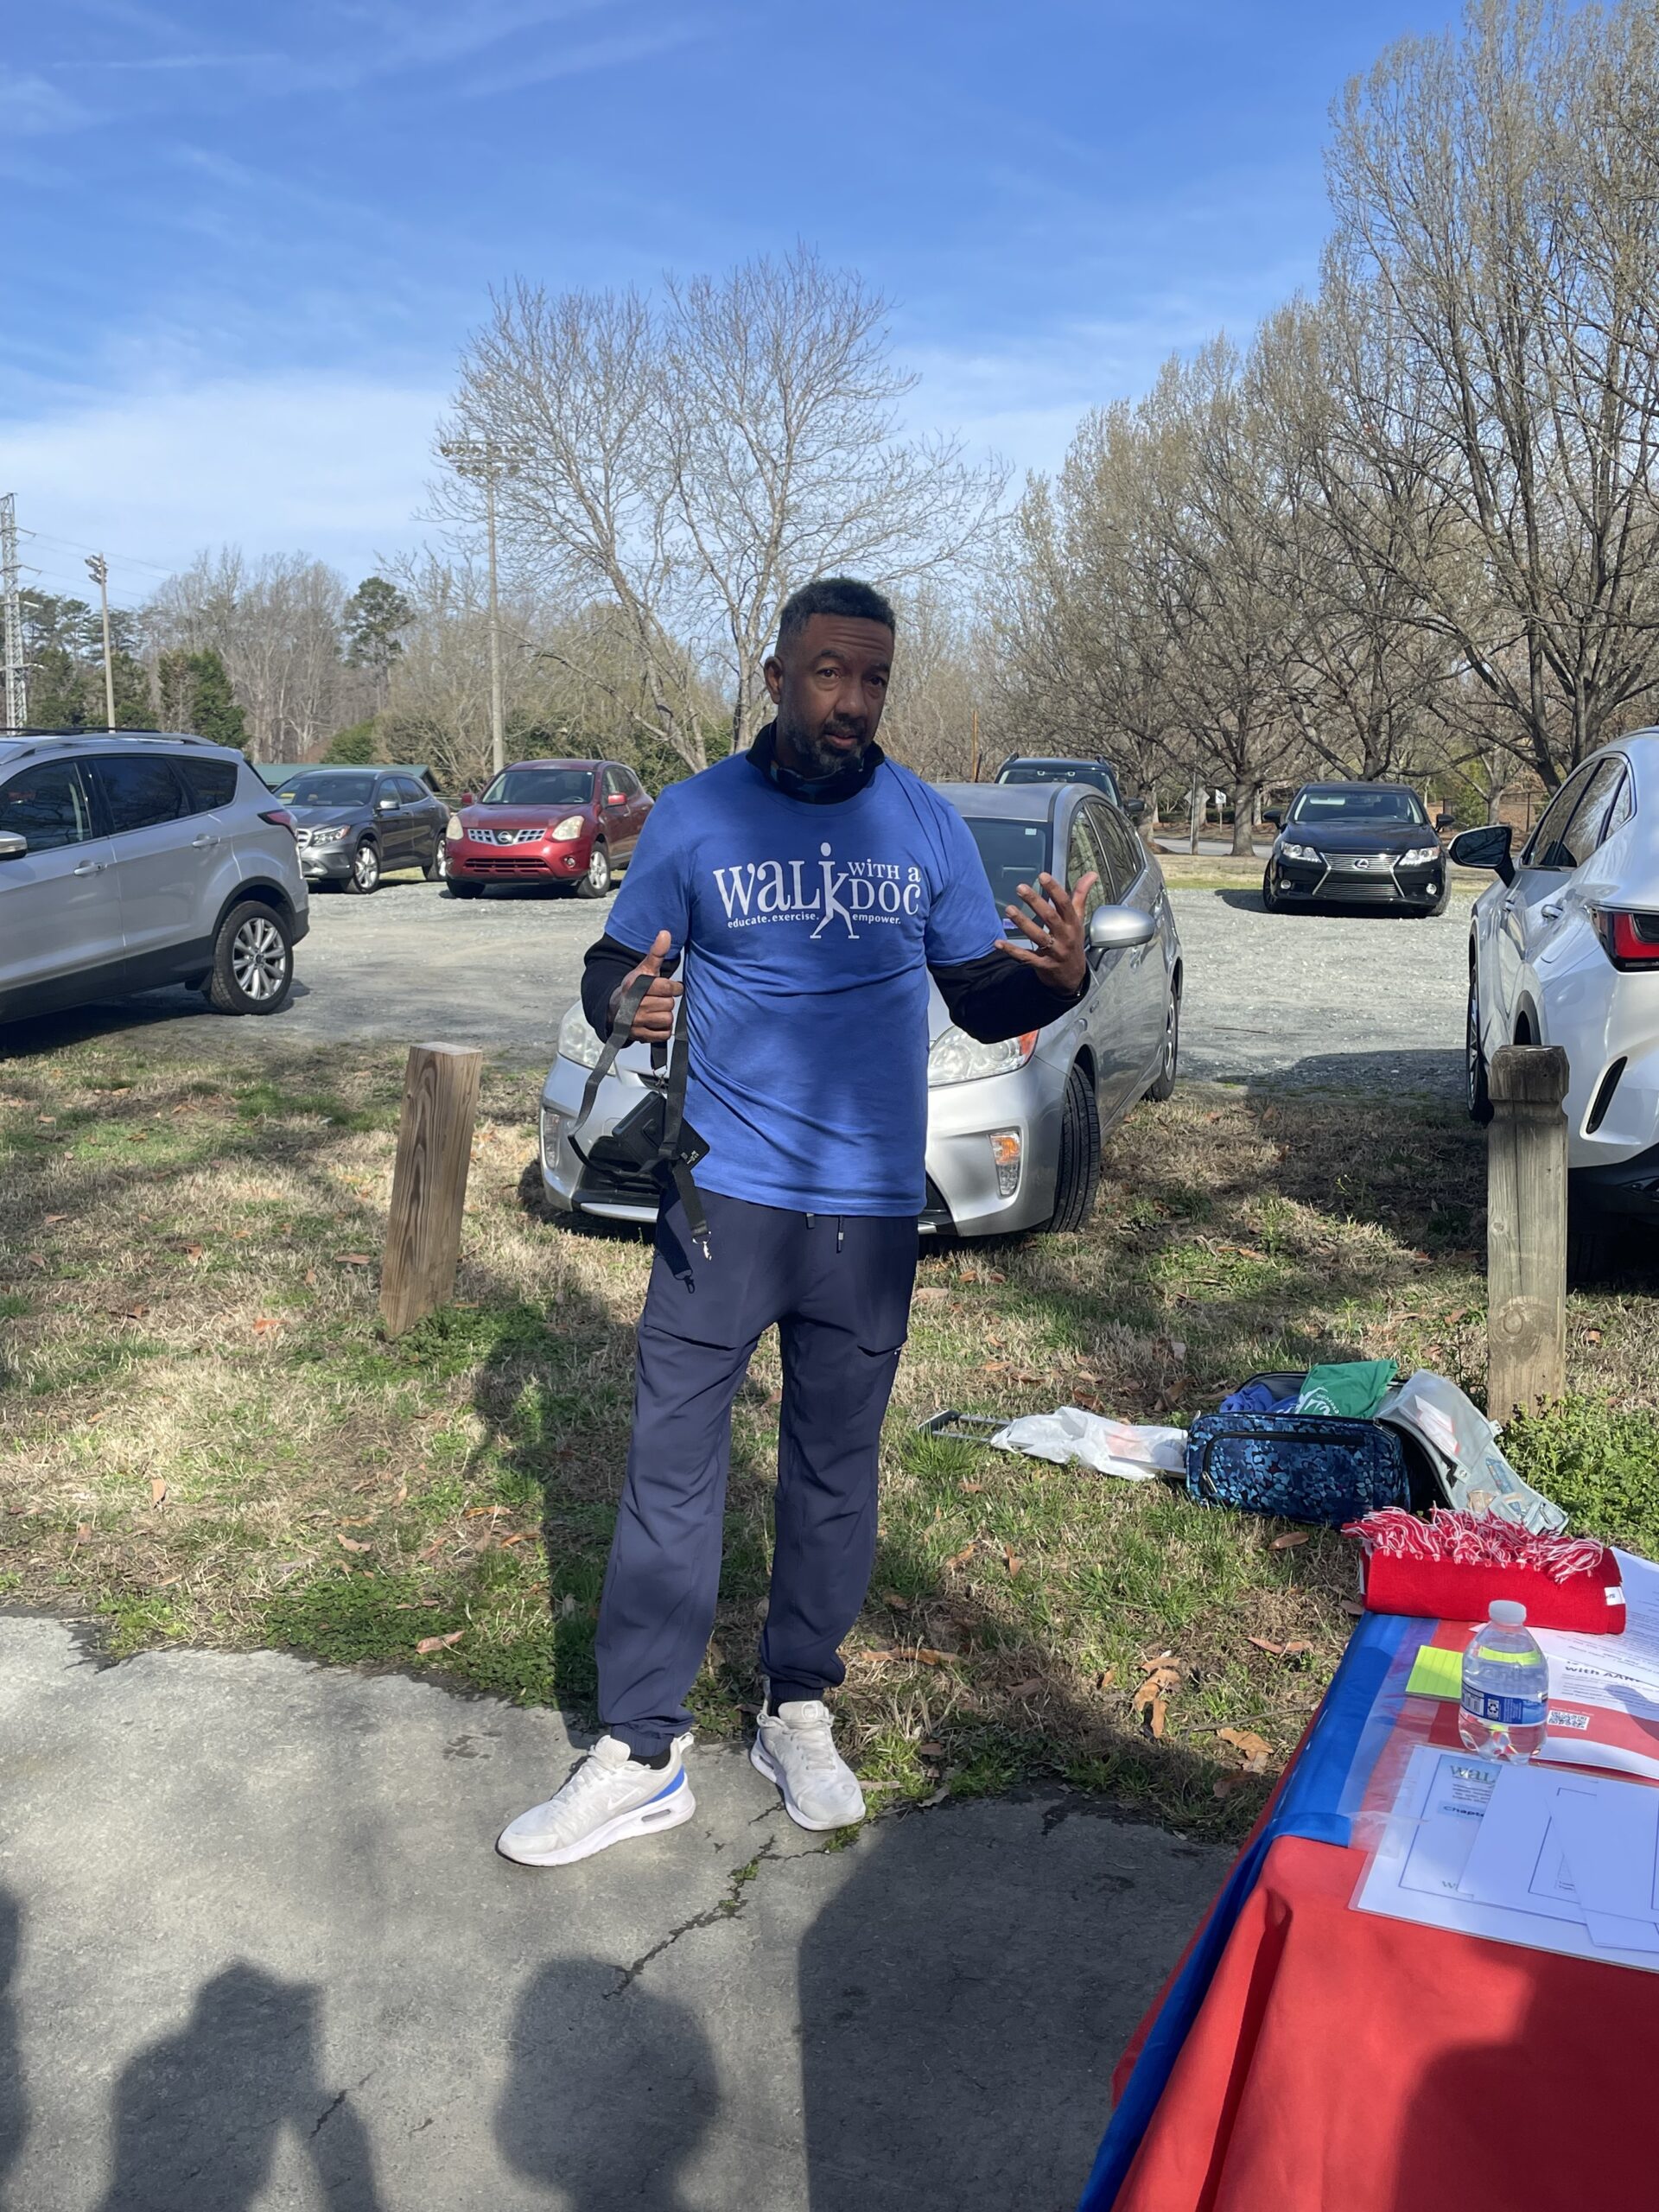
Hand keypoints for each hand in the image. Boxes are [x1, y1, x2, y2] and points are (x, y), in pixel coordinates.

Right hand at [610, 929, 682, 1042]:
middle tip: (658, 1000)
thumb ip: (656, 952)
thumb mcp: (644, 969)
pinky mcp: (639, 1036)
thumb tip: (665, 933)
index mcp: (636, 986)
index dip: (674, 988)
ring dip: (665, 1016)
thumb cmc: (634, 988)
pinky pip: (663, 1034)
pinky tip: (654, 1022)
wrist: (615, 1010)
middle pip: (668, 1004)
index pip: (667, 988)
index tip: (673, 987)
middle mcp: (634, 1005)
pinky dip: (662, 1029)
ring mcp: (635, 1022)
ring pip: (666, 1019)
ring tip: (656, 1010)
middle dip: (666, 1002)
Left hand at [997, 872, 1095, 994]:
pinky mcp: (1043, 965)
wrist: (1073, 976)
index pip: (1065, 904)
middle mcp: (1065, 937)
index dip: (1054, 889)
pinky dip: (1012, 950)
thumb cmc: (1073, 942)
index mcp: (1073, 923)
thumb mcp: (1078, 919)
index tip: (1042, 876)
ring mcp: (1054, 952)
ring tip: (1009, 910)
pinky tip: (999, 942)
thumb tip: (1091, 874)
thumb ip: (1080, 896)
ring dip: (1022, 923)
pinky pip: (1026, 957)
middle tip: (1020, 888)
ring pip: (1038, 936)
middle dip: (1035, 902)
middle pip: (1050, 917)